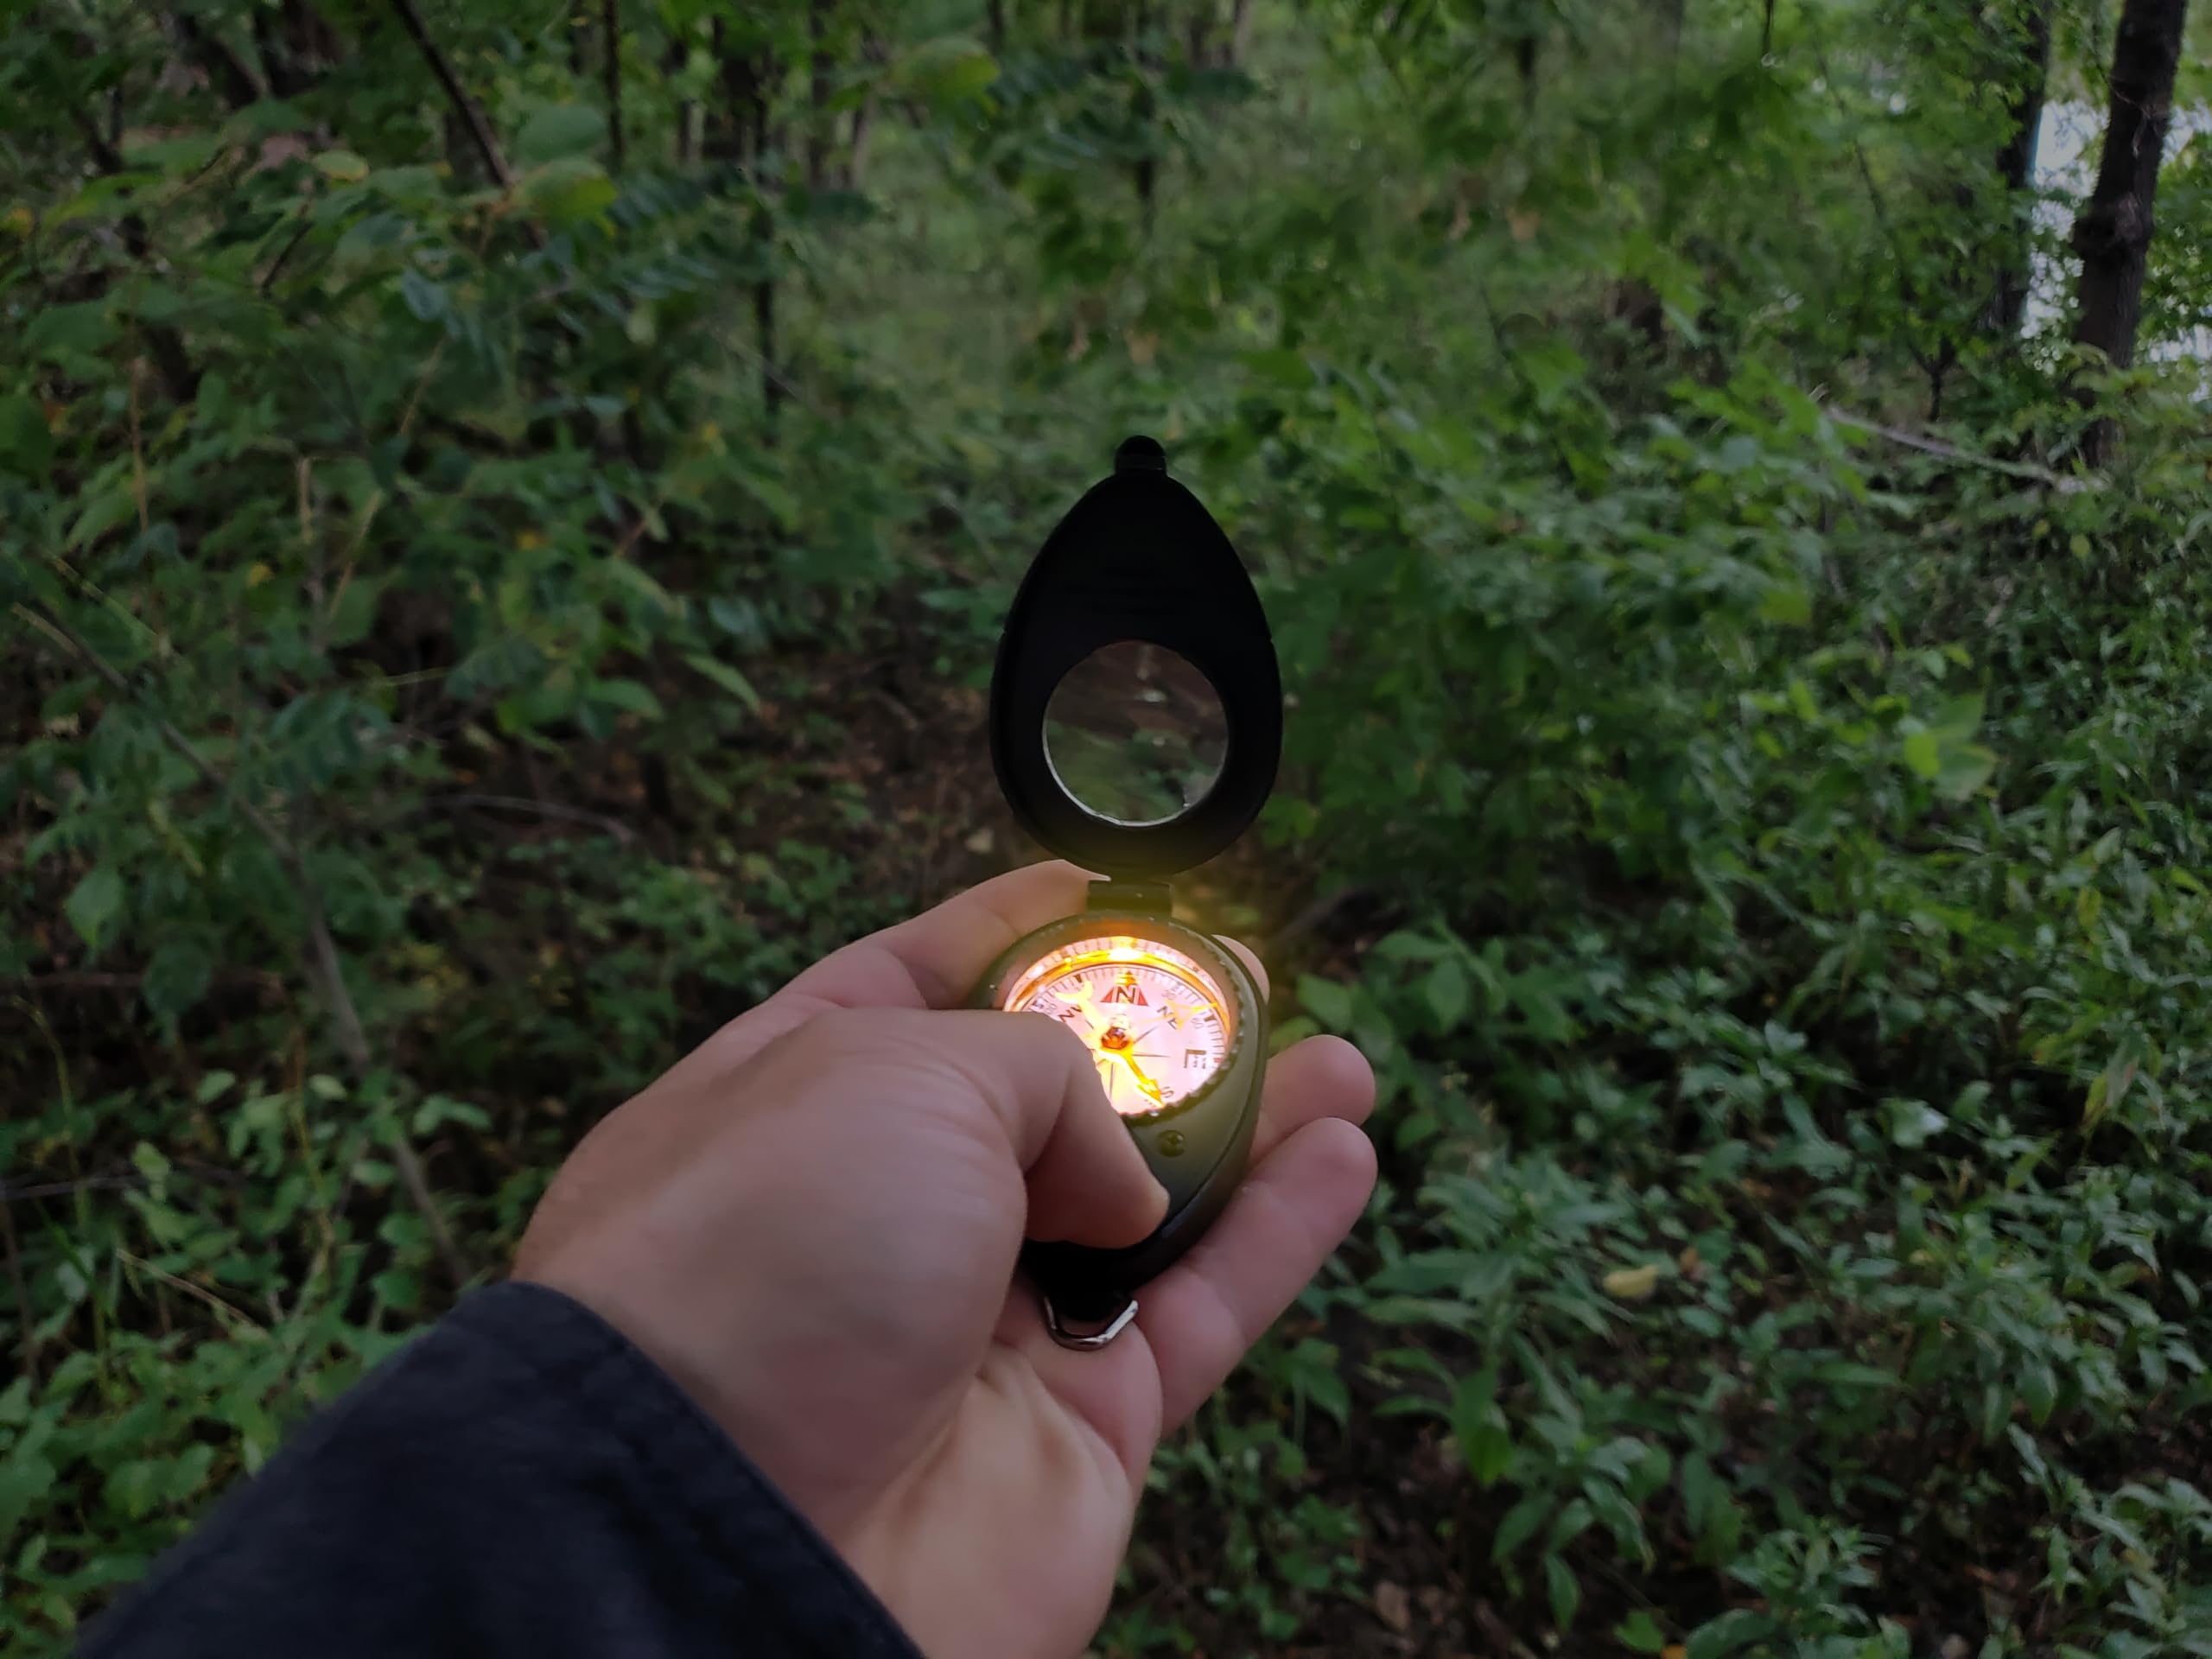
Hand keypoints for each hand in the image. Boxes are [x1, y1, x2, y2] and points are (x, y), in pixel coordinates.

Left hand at [514, 862, 1375, 1658]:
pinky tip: (1341, 1156)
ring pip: (1146, 1209)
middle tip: (1249, 979)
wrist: (732, 1527)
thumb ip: (1039, 1072)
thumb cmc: (766, 1256)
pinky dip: (1276, 1237)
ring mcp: (980, 1323)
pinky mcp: (1073, 1428)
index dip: (1008, 930)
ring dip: (1249, 1131)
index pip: (912, 985)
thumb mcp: (896, 1072)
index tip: (1099, 889)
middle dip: (1152, 1035)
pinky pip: (1197, 1314)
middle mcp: (885, 1209)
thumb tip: (1116, 1170)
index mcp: (794, 1098)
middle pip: (1047, 1101)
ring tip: (1340, 1060)